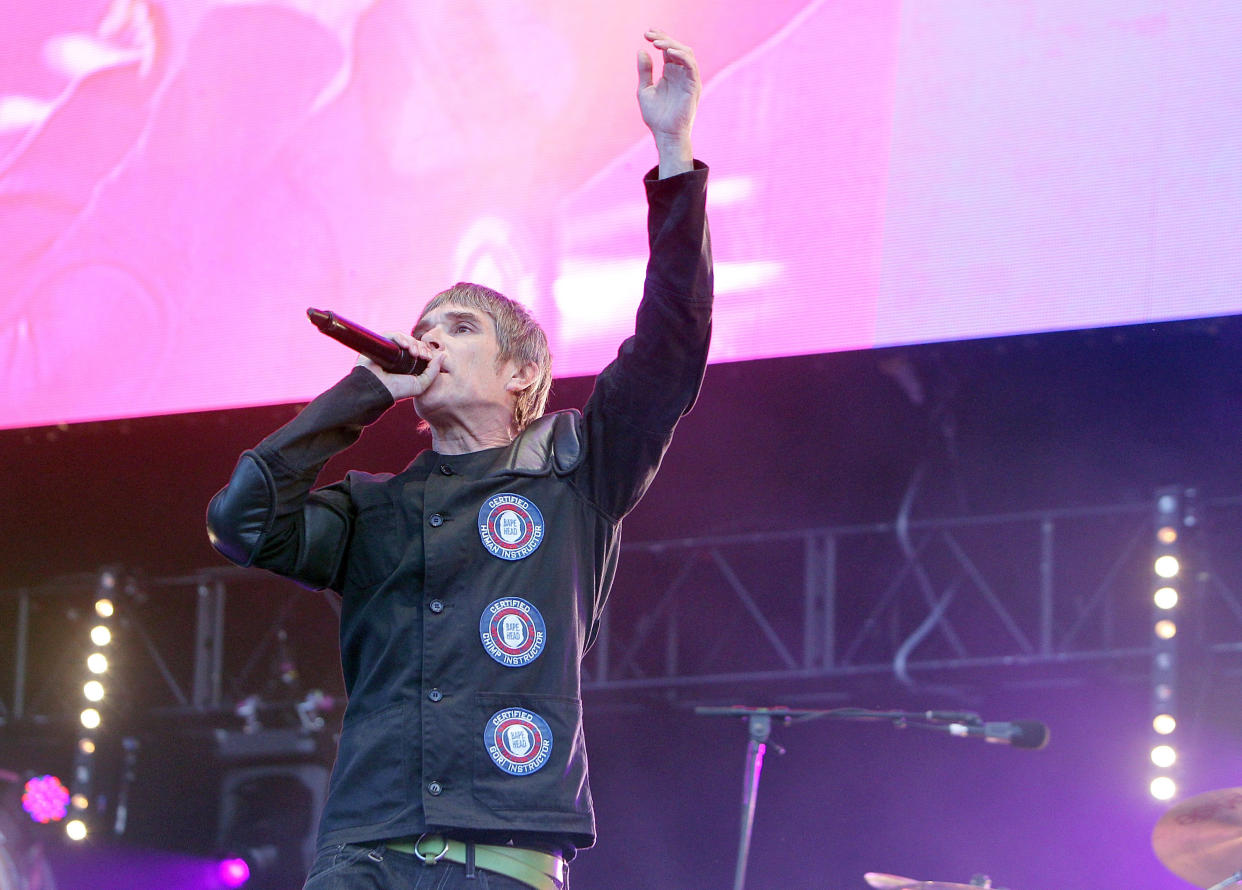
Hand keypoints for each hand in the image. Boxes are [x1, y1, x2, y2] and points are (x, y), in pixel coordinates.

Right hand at [356, 330, 443, 400]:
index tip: (428, 357)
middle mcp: (399, 356)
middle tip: (422, 355)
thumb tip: (443, 355)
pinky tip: (404, 345)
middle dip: (420, 347)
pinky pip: (391, 335)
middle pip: (414, 343)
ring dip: (412, 342)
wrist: (377, 390)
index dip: (426, 351)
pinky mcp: (380, 345)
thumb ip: (434, 371)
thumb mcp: (421, 383)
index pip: (421, 351)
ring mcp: (390, 350)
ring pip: (404, 339)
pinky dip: (400, 337)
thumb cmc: (397, 390)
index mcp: (409, 364)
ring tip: (414, 352)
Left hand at [637, 29, 699, 175]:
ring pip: (685, 53)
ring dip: (671, 44)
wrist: (665, 134)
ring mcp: (688, 79)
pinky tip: (668, 52)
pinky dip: (681, 56)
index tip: (646, 33)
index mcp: (670, 73)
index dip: (659, 38)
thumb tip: (641, 50)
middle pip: (676, 48)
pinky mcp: (694, 86)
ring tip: (657, 42)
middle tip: (649, 34)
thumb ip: (645, 71)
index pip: (667, 50)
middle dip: (663, 38)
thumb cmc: (656, 116)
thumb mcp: (645, 90)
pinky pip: (691, 66)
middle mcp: (681, 74)